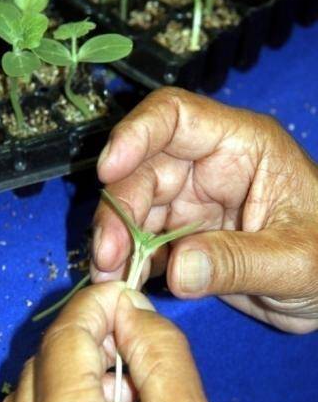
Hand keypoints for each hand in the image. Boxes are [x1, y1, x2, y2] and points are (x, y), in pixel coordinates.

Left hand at [0, 282, 247, 401]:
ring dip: (68, 375)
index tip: (122, 295)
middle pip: (42, 362)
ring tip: (118, 398)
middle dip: (85, 340)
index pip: (67, 336)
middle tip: (130, 349)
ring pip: (26, 393)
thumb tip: (131, 306)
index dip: (96, 304)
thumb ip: (159, 353)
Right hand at [92, 88, 317, 333]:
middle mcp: (210, 169)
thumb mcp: (295, 262)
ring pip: (137, 209)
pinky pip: (146, 242)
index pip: (176, 117)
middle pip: (144, 171)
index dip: (136, 134)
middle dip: (119, 211)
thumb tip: (176, 269)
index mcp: (241, 148)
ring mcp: (194, 204)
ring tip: (109, 278)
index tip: (108, 171)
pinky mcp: (185, 237)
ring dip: (117, 242)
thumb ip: (238, 263)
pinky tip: (126, 284)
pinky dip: (130, 262)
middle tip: (107, 259)